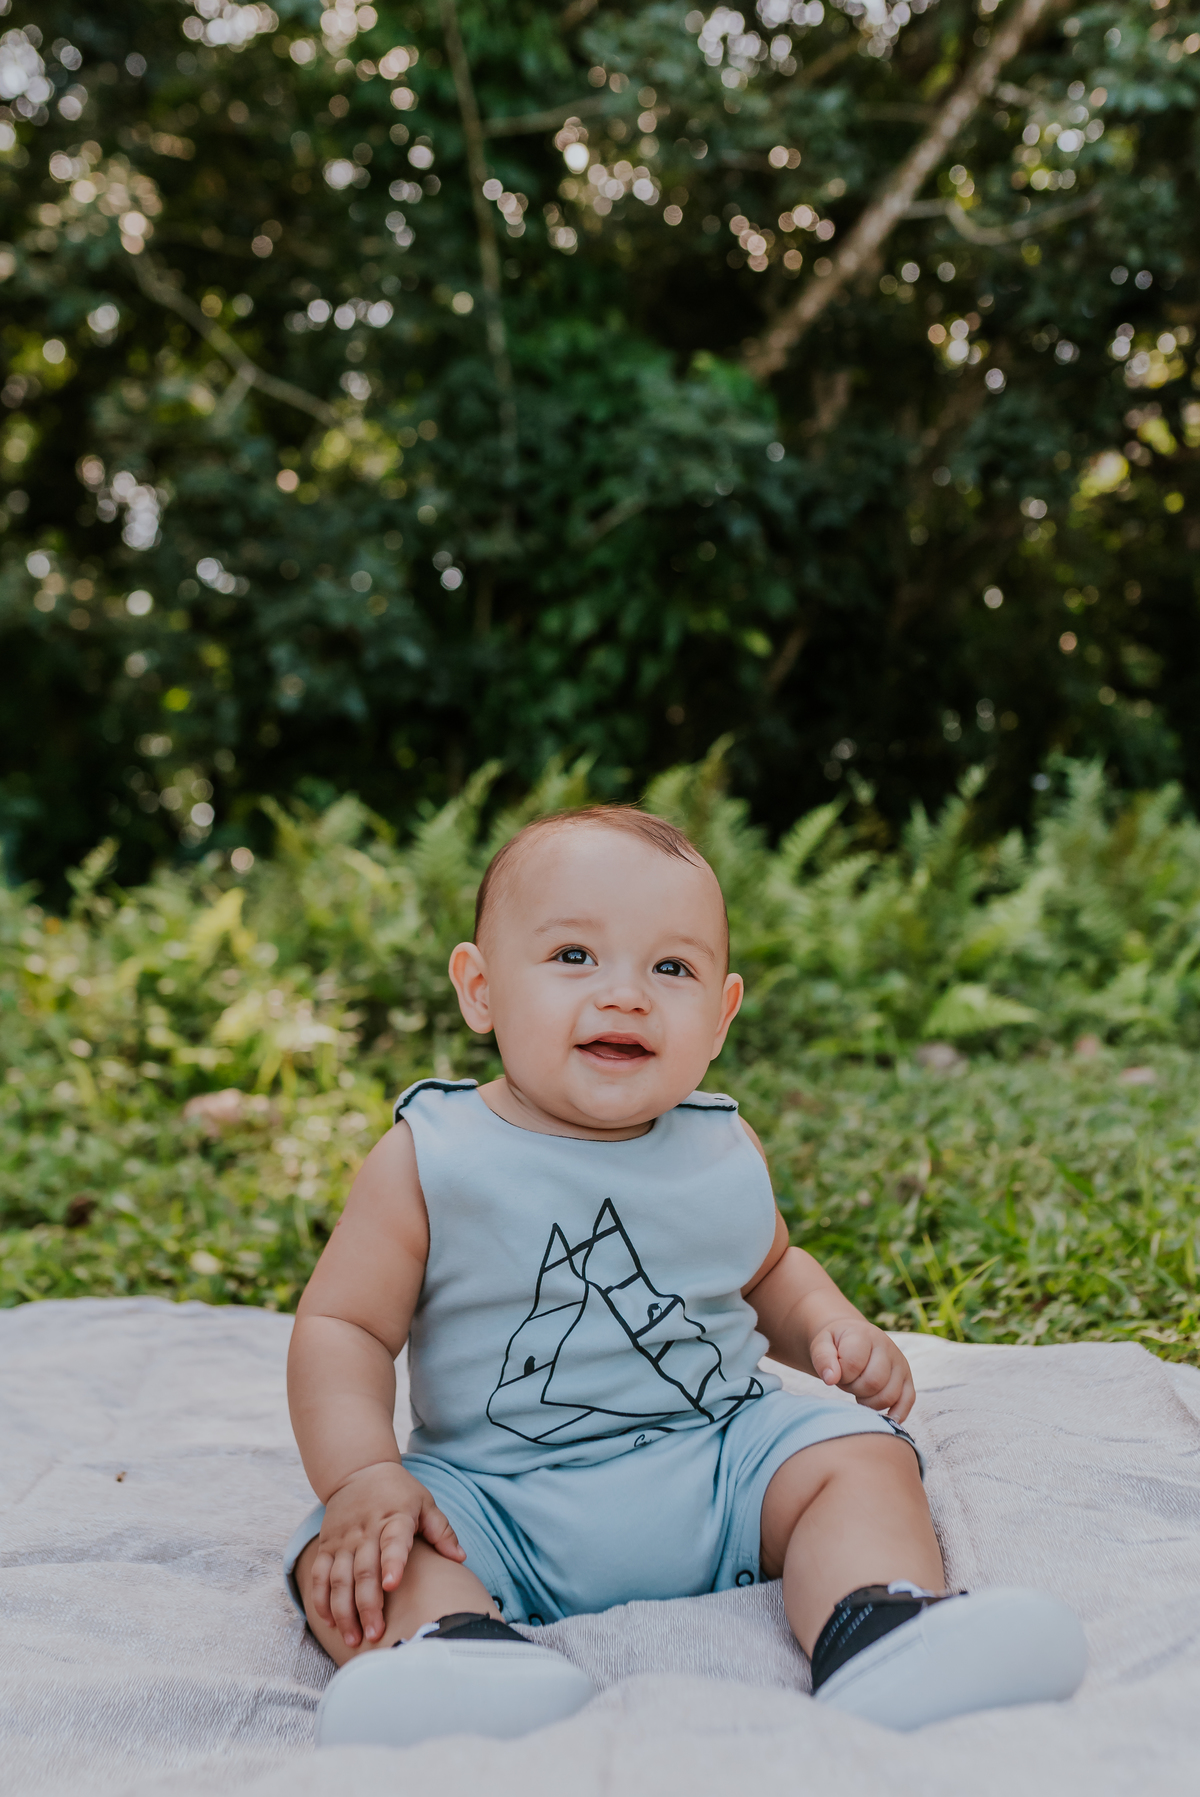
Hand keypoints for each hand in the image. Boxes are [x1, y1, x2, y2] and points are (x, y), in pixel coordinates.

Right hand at [309, 1461, 464, 1647]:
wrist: (358, 1471)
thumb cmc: (399, 1492)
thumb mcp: (425, 1503)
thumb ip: (441, 1531)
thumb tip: (460, 1558)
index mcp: (394, 1519)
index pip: (393, 1542)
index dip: (392, 1563)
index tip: (392, 1585)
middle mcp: (365, 1531)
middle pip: (364, 1571)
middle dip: (368, 1605)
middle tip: (375, 1634)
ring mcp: (343, 1540)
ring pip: (339, 1579)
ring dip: (344, 1611)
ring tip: (353, 1639)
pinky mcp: (326, 1546)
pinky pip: (319, 1576)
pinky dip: (321, 1600)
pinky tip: (330, 1622)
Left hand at [807, 1318, 914, 1421]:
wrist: (853, 1338)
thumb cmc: (836, 1344)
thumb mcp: (822, 1344)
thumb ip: (822, 1358)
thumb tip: (831, 1379)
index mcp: (864, 1334)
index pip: (853, 1364)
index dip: (841, 1375)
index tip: (837, 1371)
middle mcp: (887, 1346)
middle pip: (873, 1382)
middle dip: (855, 1389)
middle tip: (848, 1382)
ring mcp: (900, 1363)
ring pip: (889, 1396)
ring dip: (869, 1402)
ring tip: (859, 1390)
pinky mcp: (907, 1379)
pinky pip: (907, 1400)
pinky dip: (896, 1413)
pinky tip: (882, 1417)